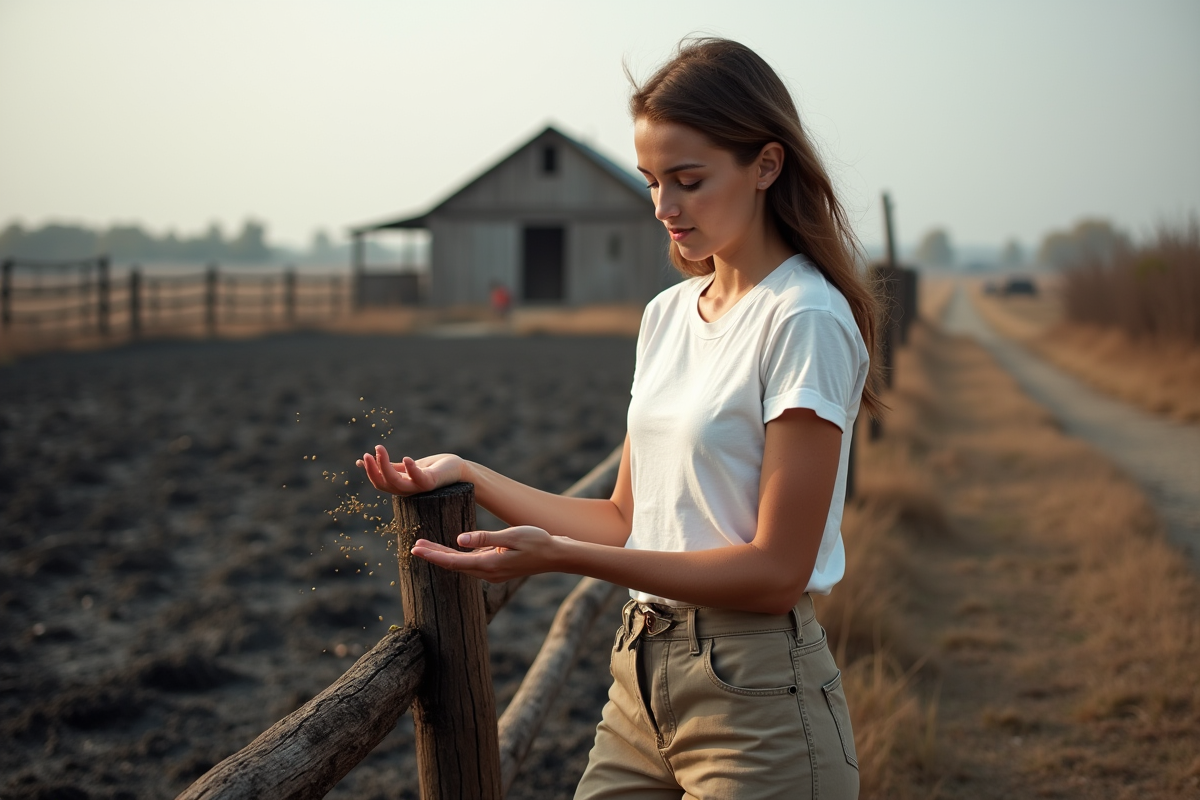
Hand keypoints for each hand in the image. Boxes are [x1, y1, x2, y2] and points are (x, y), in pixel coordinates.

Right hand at [356, 446, 464, 495]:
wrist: (459, 470)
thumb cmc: (434, 468)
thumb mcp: (408, 466)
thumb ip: (392, 466)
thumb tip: (366, 459)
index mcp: (402, 487)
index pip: (381, 483)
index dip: (371, 471)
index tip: (365, 455)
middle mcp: (409, 490)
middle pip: (385, 484)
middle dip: (374, 469)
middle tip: (368, 453)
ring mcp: (420, 488)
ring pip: (397, 483)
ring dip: (385, 467)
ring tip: (379, 450)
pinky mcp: (432, 482)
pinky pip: (419, 479)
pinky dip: (411, 469)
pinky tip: (406, 458)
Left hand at [410, 526, 560, 581]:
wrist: (557, 556)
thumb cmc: (538, 542)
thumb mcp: (512, 535)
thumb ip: (484, 538)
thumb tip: (459, 539)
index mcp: (489, 565)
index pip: (454, 561)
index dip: (433, 556)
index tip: (416, 549)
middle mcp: (488, 573)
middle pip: (454, 565)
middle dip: (434, 555)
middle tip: (414, 546)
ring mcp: (493, 573)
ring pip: (461, 565)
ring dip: (444, 556)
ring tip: (426, 546)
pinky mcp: (497, 569)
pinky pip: (471, 564)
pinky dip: (458, 557)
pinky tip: (451, 549)